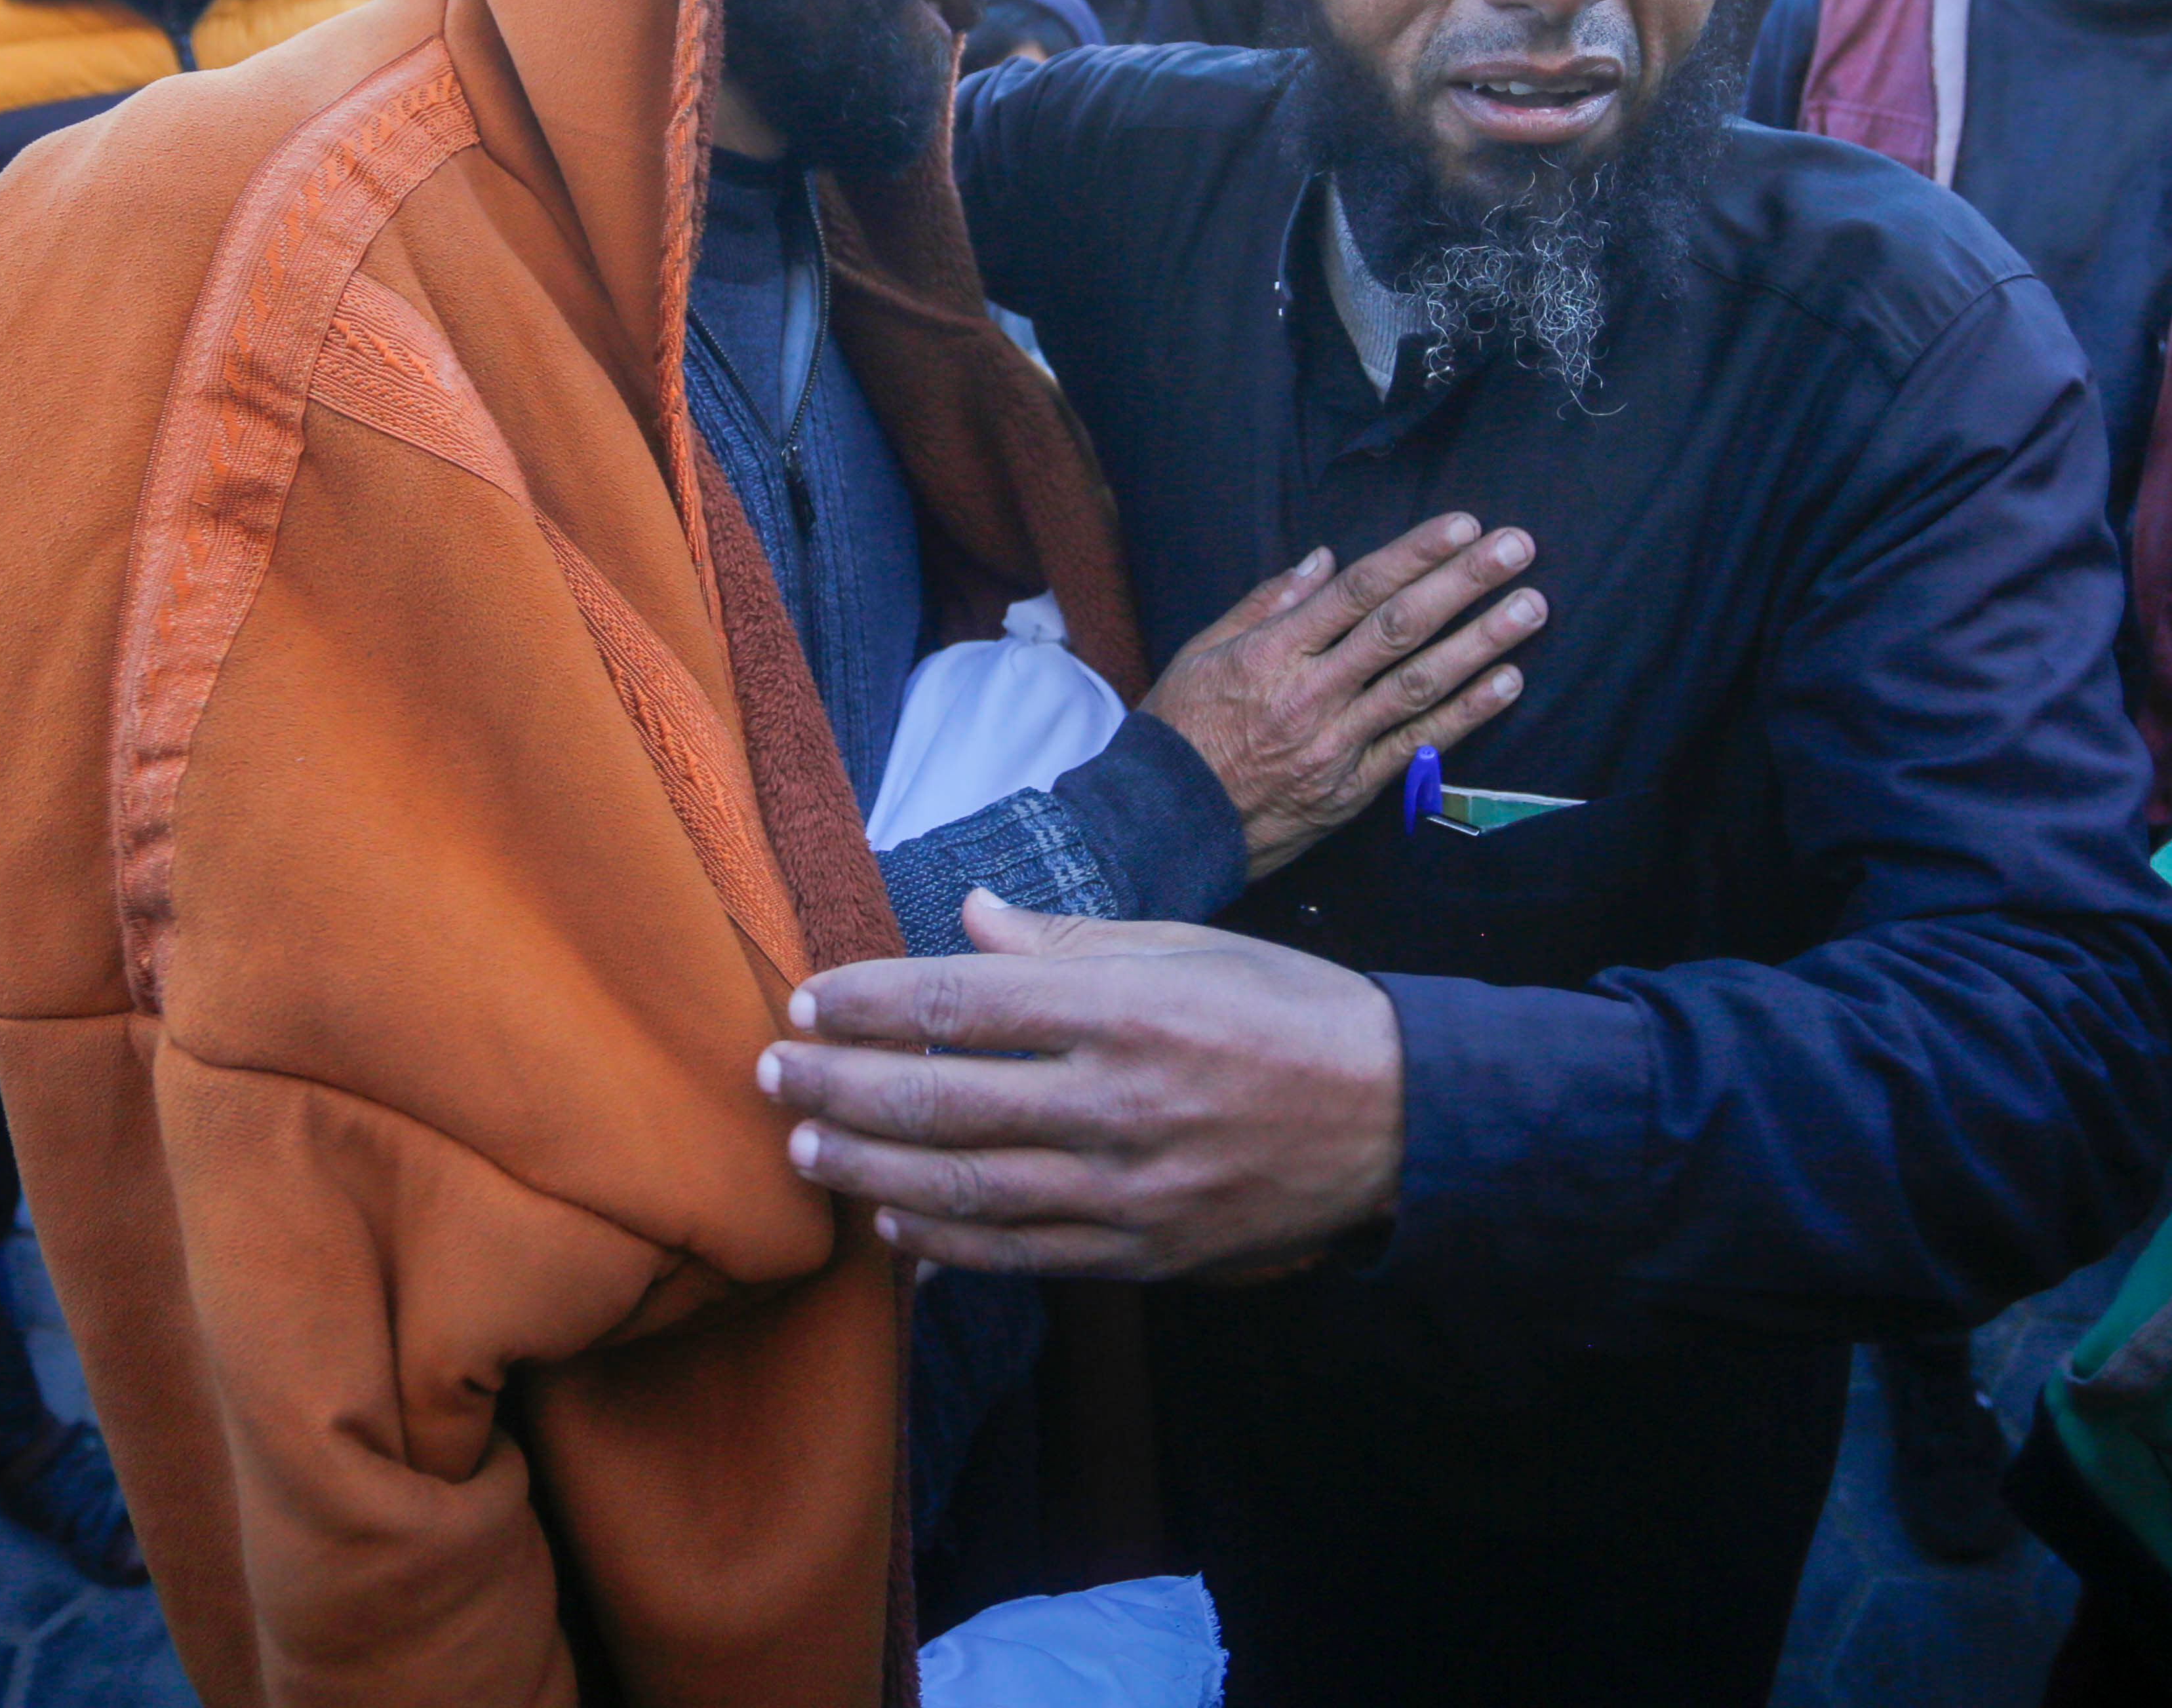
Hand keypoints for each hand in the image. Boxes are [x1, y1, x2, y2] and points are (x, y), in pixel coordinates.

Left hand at [760, 891, 1403, 1278]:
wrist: (1398, 1119)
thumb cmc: (1288, 1012)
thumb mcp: (1187, 946)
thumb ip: (1068, 940)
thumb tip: (971, 915)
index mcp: (1125, 1008)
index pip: (961, 1003)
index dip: (870, 1003)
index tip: (809, 999)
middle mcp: (1117, 1102)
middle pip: (942, 1101)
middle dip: (840, 1090)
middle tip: (774, 1076)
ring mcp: (1128, 1189)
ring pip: (964, 1190)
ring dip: (870, 1173)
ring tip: (807, 1152)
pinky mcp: (1143, 1253)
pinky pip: (1019, 1255)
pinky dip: (945, 1245)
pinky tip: (894, 1227)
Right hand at [1139, 515, 1544, 880]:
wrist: (1165, 824)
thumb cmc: (1181, 731)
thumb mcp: (1202, 651)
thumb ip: (1266, 604)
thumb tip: (1324, 561)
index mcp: (1273, 651)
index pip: (1357, 590)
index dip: (1415, 554)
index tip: (1463, 525)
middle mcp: (1311, 692)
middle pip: (1400, 627)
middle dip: (1464, 582)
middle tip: (1518, 547)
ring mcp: (1337, 743)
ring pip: (1420, 684)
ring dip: (1482, 642)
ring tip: (1532, 607)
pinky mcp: (1353, 788)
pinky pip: (1418, 746)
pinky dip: (1466, 714)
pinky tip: (1508, 683)